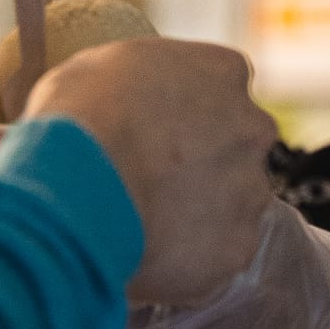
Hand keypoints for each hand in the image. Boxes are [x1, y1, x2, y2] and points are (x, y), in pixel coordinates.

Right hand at [26, 38, 277, 305]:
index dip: (186, 112)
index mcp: (222, 71)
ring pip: (233, 204)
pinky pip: (219, 254)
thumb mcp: (97, 70)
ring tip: (144, 223)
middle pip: (237, 147)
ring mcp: (250, 190)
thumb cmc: (78, 121)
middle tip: (153, 180)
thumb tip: (125, 99)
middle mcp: (251, 128)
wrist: (77, 191)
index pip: (222, 86)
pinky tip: (149, 254)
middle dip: (203, 163)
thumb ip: (136, 82)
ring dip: (199, 213)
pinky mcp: (238, 248)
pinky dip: (191, 258)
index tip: (158, 130)